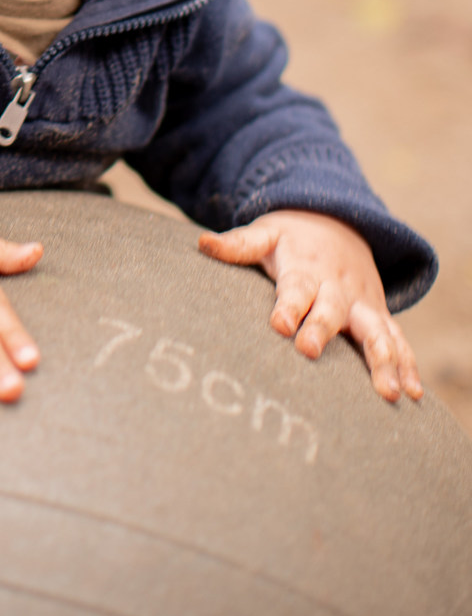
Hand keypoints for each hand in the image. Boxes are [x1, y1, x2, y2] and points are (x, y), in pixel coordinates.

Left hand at [198, 211, 421, 402]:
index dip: (288, 306)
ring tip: (388, 391)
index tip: (279, 324)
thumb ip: (237, 244)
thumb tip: (202, 243)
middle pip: (331, 312)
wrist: (340, 223)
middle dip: (323, 331)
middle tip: (312, 352)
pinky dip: (408, 364)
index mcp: (304, 270)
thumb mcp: (265, 233)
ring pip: (375, 331)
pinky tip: (413, 393)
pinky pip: (398, 340)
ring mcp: (362, 304)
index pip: (295, 288)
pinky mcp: (379, 316)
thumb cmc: (292, 238)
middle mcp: (336, 289)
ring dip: (383, 359)